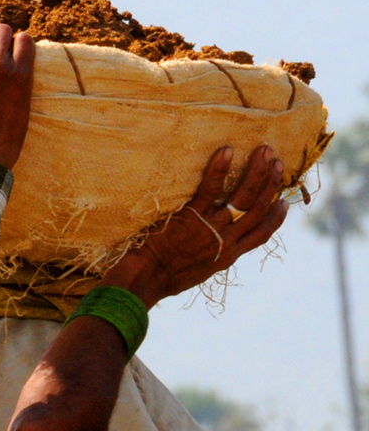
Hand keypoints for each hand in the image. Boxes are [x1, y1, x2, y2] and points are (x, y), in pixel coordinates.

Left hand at [101, 145, 287, 307]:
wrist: (146, 279)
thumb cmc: (164, 277)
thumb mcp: (198, 272)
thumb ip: (211, 256)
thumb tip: (215, 248)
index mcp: (229, 255)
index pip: (262, 233)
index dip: (276, 216)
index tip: (283, 200)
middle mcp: (226, 240)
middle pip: (258, 208)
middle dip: (270, 184)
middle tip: (277, 162)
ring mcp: (210, 227)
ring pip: (244, 196)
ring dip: (257, 172)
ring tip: (264, 151)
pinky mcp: (191, 216)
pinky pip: (211, 189)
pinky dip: (220, 169)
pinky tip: (227, 151)